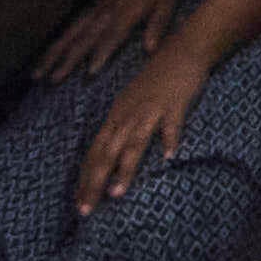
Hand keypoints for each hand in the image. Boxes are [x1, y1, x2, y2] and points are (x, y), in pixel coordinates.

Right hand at [34, 0, 186, 88]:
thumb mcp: (170, 0)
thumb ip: (158, 24)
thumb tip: (151, 49)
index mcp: (128, 12)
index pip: (114, 35)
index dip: (102, 53)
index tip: (90, 72)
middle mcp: (108, 12)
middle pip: (85, 38)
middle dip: (68, 60)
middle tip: (51, 81)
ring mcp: (97, 8)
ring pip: (71, 34)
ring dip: (54, 54)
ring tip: (37, 73)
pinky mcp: (92, 6)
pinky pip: (71, 26)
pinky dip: (57, 42)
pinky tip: (46, 55)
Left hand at [76, 47, 209, 215]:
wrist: (182, 49)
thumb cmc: (157, 79)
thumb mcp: (131, 102)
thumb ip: (122, 127)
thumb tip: (111, 155)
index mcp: (116, 116)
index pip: (94, 152)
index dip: (85, 178)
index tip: (79, 204)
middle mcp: (128, 114)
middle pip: (106, 152)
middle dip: (94, 183)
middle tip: (86, 211)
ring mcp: (151, 109)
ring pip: (134, 142)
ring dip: (124, 169)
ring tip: (117, 194)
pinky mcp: (175, 103)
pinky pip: (171, 124)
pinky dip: (169, 139)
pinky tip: (168, 156)